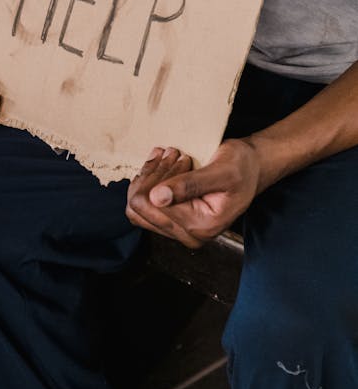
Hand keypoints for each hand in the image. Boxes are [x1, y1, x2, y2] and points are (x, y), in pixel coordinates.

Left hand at [126, 139, 261, 248]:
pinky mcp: (172, 221)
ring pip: (138, 207)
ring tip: (167, 156)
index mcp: (200, 227)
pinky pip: (144, 206)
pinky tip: (161, 163)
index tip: (177, 155)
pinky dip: (148, 182)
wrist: (251, 169)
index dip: (159, 176)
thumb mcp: (221, 172)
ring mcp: (178, 230)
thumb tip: (157, 198)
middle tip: (171, 153)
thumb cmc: (242, 167)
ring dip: (148, 177)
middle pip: (141, 209)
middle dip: (152, 175)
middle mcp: (188, 235)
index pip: (153, 205)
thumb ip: (189, 185)